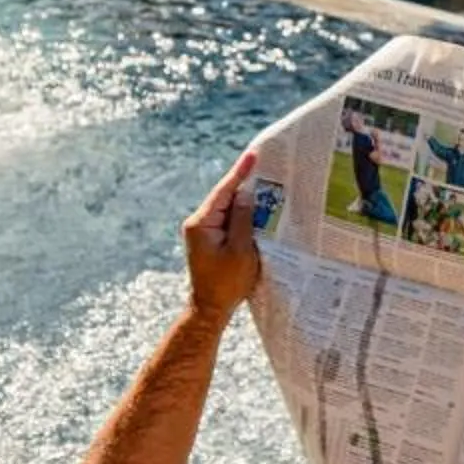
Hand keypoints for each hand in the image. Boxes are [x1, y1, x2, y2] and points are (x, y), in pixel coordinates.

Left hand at [183, 149, 260, 324]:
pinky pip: (226, 220)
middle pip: (224, 196)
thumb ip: (243, 220)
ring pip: (227, 208)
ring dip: (244, 201)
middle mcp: (198, 223)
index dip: (240, 172)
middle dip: (245, 183)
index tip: (253, 155)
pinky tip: (255, 211)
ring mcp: (202, 231)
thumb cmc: (227, 283)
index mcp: (202, 223)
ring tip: (265, 186)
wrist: (210, 308)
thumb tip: (245, 195)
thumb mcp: (240, 250)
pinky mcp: (208, 239)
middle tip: (265, 166)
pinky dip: (241, 215)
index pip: (224, 191)